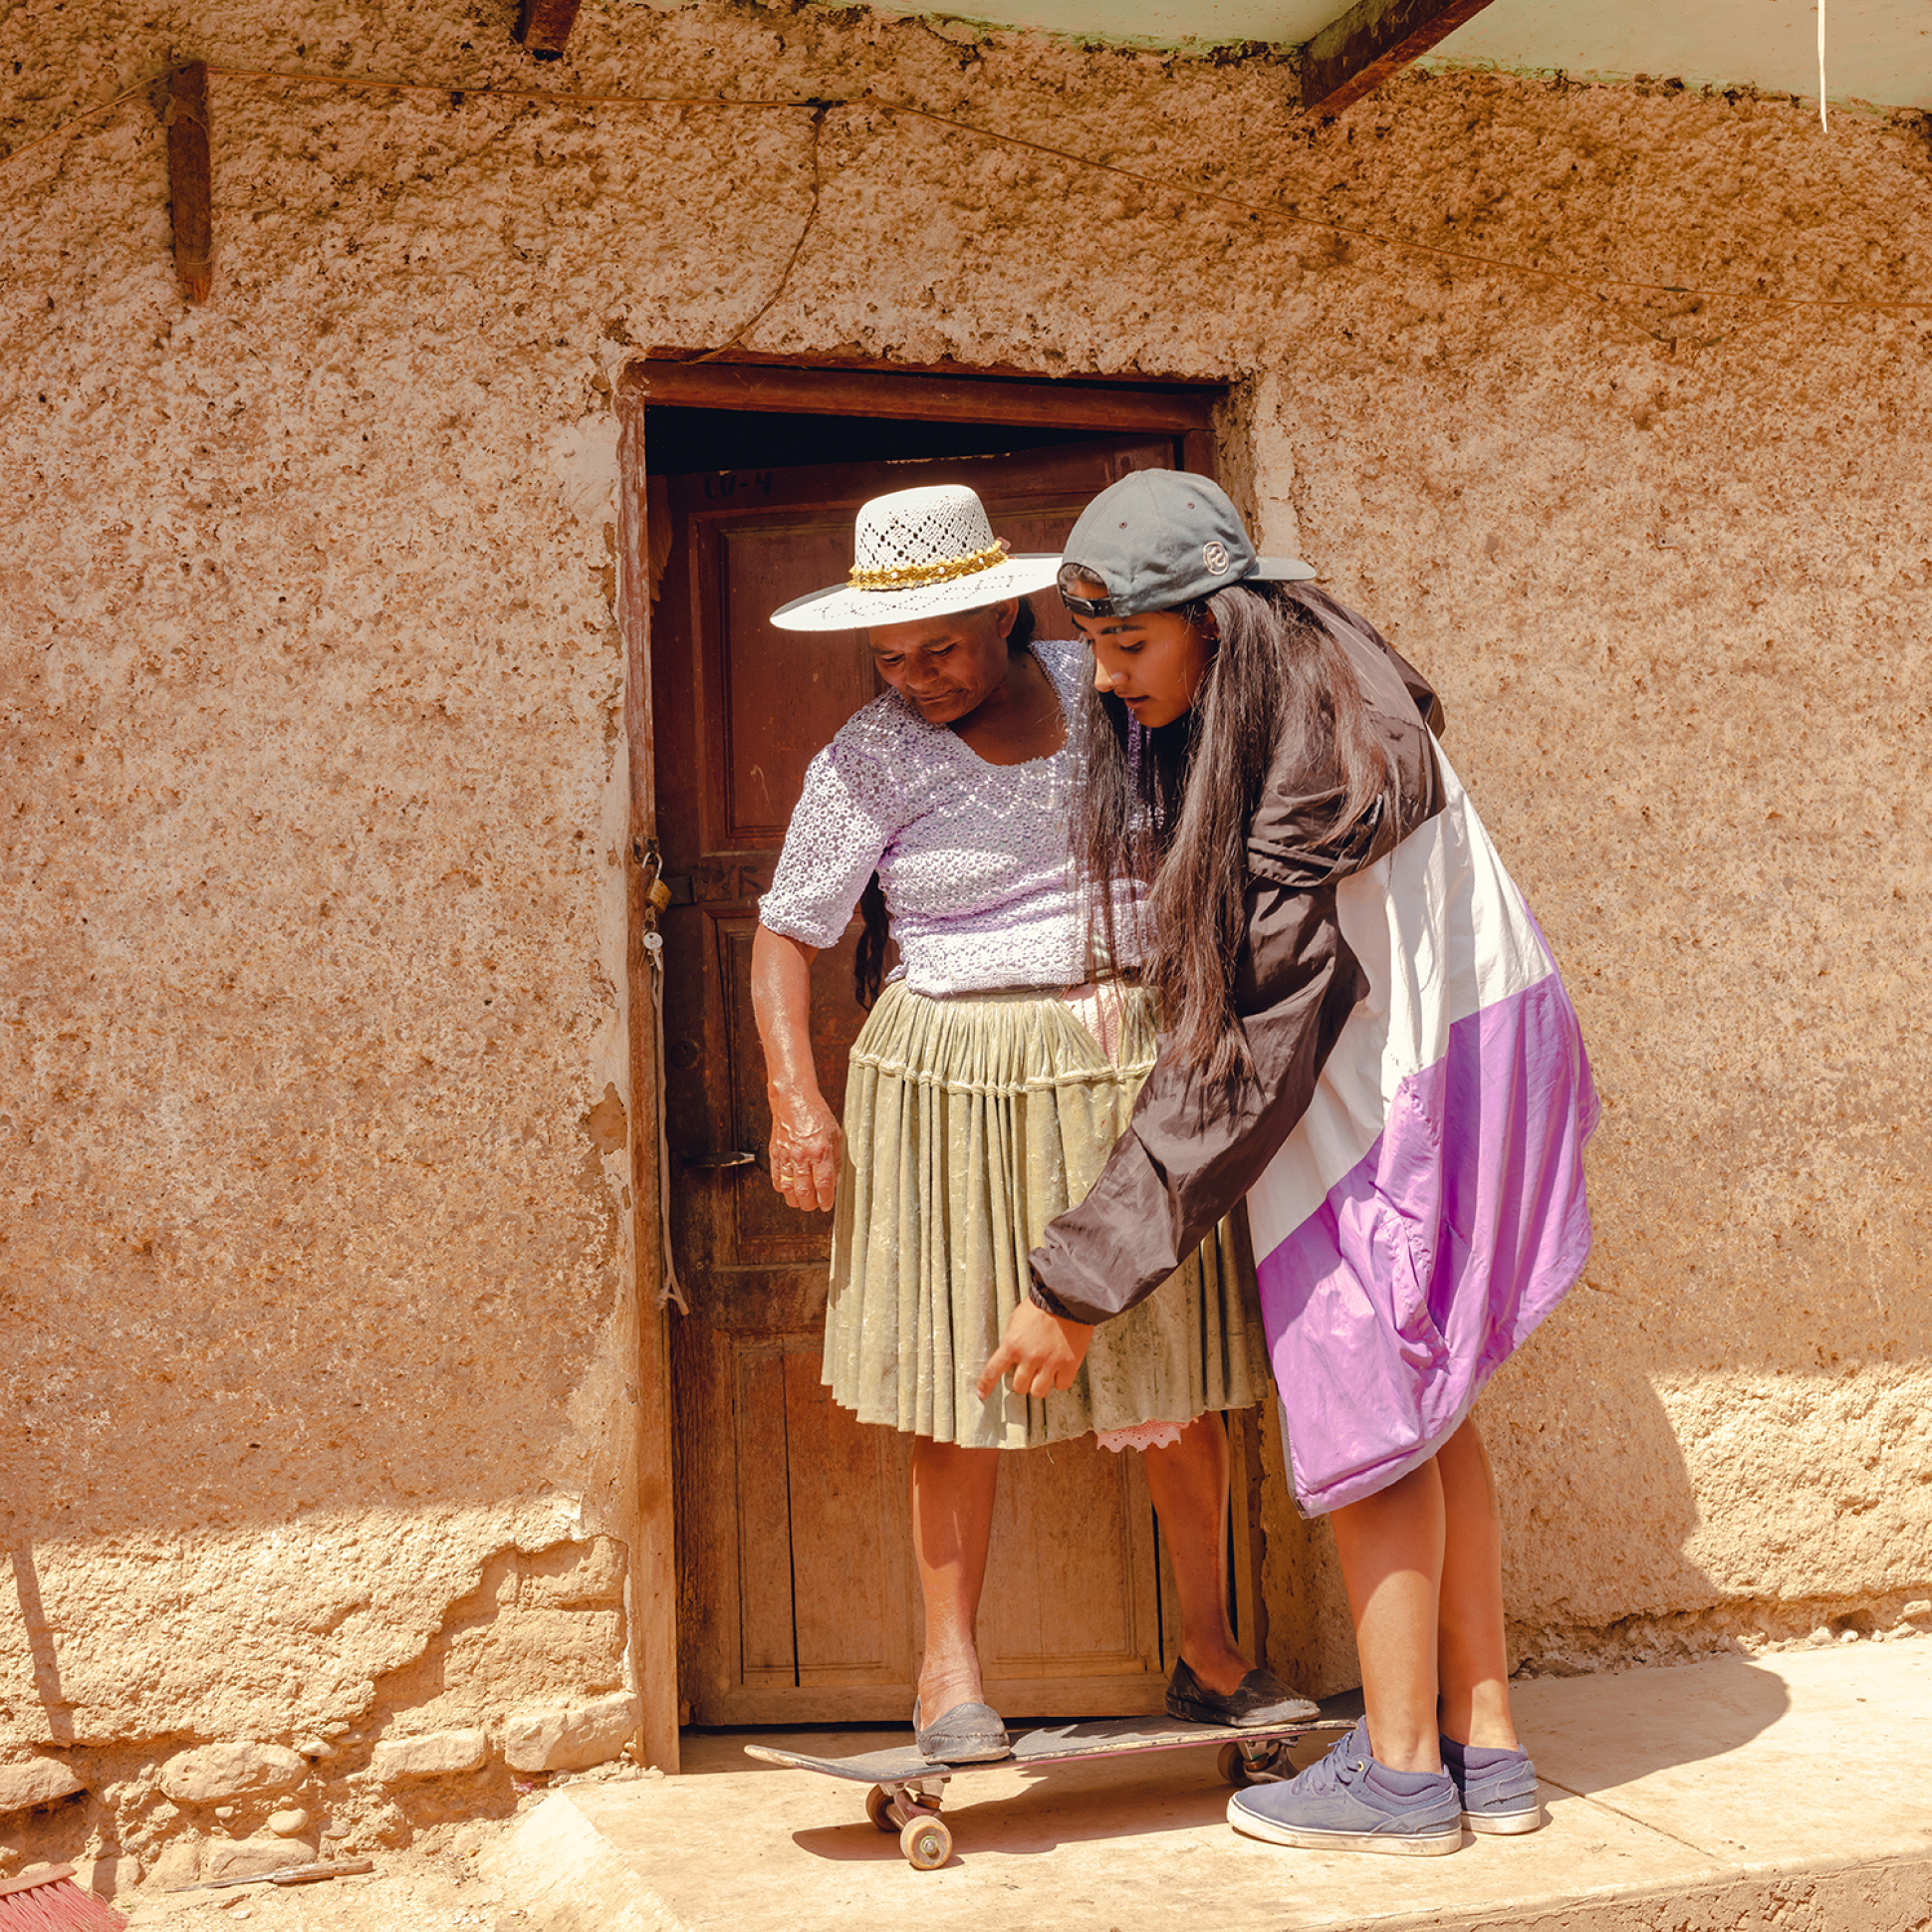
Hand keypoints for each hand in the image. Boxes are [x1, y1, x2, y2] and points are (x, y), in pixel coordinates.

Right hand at [767, 1087, 842, 1211]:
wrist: (794, 1100)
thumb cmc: (815, 1114)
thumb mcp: (836, 1135)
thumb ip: (837, 1160)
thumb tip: (836, 1180)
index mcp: (820, 1151)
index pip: (824, 1185)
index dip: (826, 1200)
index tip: (827, 1205)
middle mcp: (803, 1156)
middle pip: (805, 1192)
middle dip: (811, 1205)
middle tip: (815, 1205)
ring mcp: (787, 1156)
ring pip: (789, 1189)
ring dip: (796, 1200)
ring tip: (802, 1200)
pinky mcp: (775, 1154)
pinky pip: (776, 1179)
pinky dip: (782, 1188)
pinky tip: (789, 1188)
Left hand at [976, 1298, 1093, 1400]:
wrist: (1066, 1299)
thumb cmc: (1041, 1306)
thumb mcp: (1016, 1320)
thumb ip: (1011, 1341)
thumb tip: (1010, 1357)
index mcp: (1012, 1344)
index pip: (993, 1370)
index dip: (986, 1385)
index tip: (982, 1394)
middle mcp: (1029, 1357)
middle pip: (1019, 1387)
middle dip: (1022, 1382)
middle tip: (1028, 1373)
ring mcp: (1049, 1362)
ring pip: (1039, 1391)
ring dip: (1039, 1385)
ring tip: (1044, 1374)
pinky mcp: (1068, 1364)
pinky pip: (1061, 1385)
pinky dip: (1060, 1380)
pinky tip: (1060, 1370)